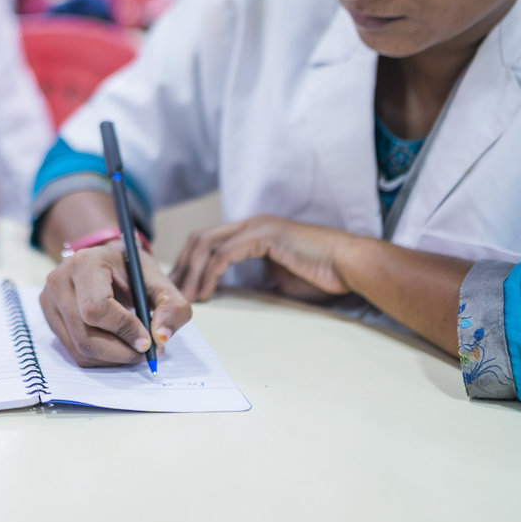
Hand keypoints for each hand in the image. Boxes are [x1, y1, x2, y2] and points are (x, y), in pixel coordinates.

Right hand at [39, 242, 192, 366]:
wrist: (106, 262)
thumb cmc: (132, 271)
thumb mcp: (159, 281)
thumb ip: (171, 307)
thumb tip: (160, 339)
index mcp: (85, 263)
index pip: (97, 308)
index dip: (124, 330)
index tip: (147, 341)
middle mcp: (60, 280)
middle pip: (85, 335)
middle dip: (120, 351)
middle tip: (144, 353)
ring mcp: (49, 300)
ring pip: (79, 348)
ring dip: (112, 358)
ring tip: (133, 348)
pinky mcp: (48, 316)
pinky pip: (73, 351)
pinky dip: (100, 357)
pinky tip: (117, 346)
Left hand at [170, 214, 356, 302]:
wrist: (349, 265)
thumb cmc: (322, 274)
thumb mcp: (279, 278)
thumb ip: (255, 279)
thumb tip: (237, 294)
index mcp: (253, 231)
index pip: (209, 241)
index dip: (190, 263)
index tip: (179, 287)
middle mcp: (251, 223)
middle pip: (200, 238)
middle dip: (182, 266)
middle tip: (171, 293)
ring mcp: (257, 226)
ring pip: (207, 245)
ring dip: (191, 272)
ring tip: (184, 298)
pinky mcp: (263, 236)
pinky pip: (225, 254)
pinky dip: (210, 274)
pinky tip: (205, 293)